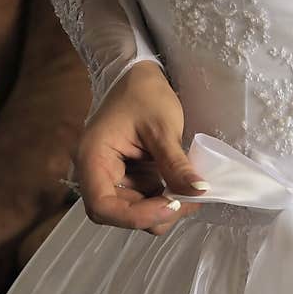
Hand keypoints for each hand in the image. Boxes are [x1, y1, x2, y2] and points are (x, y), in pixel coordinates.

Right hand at [75, 61, 206, 234]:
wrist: (138, 77)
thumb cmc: (144, 94)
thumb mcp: (163, 127)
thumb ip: (177, 164)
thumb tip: (199, 191)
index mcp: (93, 158)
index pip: (103, 206)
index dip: (136, 216)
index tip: (171, 204)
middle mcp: (97, 174)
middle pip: (118, 214)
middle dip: (155, 214)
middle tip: (189, 200)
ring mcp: (113, 178)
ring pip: (134, 212)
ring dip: (163, 210)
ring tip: (191, 193)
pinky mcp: (130, 179)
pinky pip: (145, 201)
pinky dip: (165, 200)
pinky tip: (184, 188)